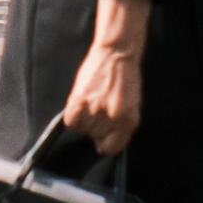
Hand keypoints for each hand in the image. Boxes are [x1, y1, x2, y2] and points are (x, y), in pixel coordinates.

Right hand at [58, 0, 148, 155]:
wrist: (118, 54)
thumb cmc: (126, 78)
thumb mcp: (132, 105)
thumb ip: (121, 126)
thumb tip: (104, 147)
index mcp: (129, 121)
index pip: (113, 148)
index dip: (106, 143)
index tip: (103, 137)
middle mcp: (114, 118)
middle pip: (96, 138)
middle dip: (95, 127)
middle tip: (98, 108)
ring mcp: (96, 110)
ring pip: (82, 130)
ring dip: (84, 119)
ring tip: (91, 101)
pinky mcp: (80, 100)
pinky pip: (71, 121)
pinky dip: (73, 115)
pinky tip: (81, 102)